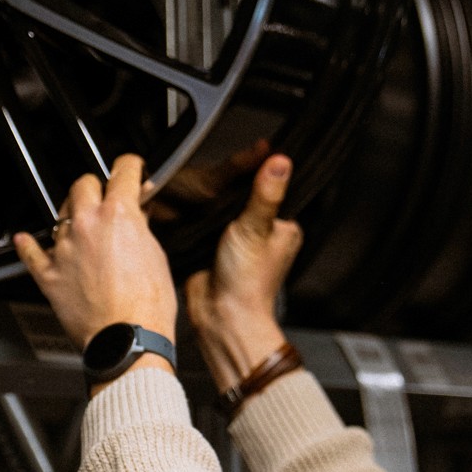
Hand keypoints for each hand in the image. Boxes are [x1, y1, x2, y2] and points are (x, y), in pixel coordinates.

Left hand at [16, 155, 179, 350]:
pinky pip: (31, 252)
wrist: (128, 339)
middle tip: (105, 195)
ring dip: (71, 215)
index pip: (123, 171)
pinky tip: (25, 239)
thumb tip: (138, 218)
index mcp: (118, 215)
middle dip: (96, 186)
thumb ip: (142, 229)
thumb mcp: (157, 256)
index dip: (130, 167)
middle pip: (83, 184)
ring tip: (81, 224)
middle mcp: (86, 224)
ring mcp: (64, 248)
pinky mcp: (48, 274)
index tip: (131, 168)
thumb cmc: (147, 306)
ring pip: (60, 214)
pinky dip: (29, 244)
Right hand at [185, 154, 300, 391]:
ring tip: (199, 189)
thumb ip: (266, 193)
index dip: (258, 172)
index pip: (272, 188)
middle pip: (244, 198)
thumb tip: (280, 161)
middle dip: (229, 189)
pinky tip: (187, 207)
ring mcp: (236, 241)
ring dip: (211, 204)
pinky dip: (197, 218)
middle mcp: (262, 233)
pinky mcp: (212, 249)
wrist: (219, 316)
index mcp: (283, 227)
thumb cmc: (247, 282)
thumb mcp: (256, 227)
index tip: (245, 155)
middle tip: (214, 174)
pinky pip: (205, 224)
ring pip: (223, 210)